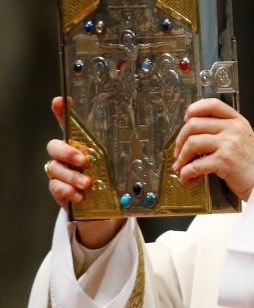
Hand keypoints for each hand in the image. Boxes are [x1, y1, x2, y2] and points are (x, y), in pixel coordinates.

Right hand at [46, 97, 123, 247]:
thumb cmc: (110, 179)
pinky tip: (80, 196)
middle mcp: (65, 156)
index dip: (61, 112)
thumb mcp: (119, 163)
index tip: (60, 101)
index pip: (67, 124)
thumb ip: (124, 149)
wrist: (102, 206)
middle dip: (67, 152)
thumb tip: (146, 133)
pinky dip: (68, 191)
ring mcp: (60, 173)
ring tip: (87, 183)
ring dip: (72, 176)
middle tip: (84, 160)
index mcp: (80, 145)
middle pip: (54, 146)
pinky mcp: (59, 190)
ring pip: (55, 169)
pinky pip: (56, 187)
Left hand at [172, 98, 253, 199]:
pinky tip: (187, 178)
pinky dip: (186, 172)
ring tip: (181, 167)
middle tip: (178, 152)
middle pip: (194, 124)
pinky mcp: (224, 160)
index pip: (212, 105)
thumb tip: (193, 131)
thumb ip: (224, 130)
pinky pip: (196, 164)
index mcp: (238, 121)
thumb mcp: (243, 138)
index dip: (194, 109)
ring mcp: (229, 143)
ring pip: (192, 142)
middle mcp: (234, 129)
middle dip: (180, 140)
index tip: (186, 119)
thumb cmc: (251, 163)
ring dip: (182, 157)